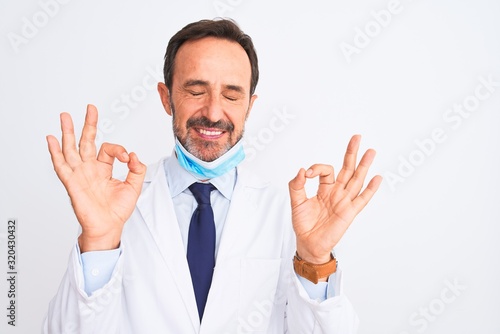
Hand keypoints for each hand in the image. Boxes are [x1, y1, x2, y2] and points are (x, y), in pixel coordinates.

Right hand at [46, 105, 145, 251]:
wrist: (109, 226)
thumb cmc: (118, 209)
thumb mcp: (134, 186)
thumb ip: (137, 169)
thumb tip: (134, 155)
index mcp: (103, 168)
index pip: (108, 149)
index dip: (119, 149)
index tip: (128, 158)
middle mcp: (90, 168)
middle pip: (86, 141)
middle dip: (88, 124)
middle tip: (90, 108)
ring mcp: (79, 174)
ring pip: (71, 148)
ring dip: (67, 132)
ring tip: (65, 116)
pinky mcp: (72, 182)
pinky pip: (61, 166)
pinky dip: (55, 152)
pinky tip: (51, 140)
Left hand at [289, 135, 381, 264]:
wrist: (308, 243)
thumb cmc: (303, 224)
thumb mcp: (296, 202)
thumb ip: (296, 185)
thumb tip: (302, 170)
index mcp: (325, 189)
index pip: (326, 171)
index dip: (316, 168)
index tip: (307, 174)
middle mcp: (337, 193)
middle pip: (347, 169)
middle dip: (352, 153)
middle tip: (357, 137)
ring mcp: (344, 201)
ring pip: (356, 180)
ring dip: (364, 166)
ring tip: (371, 151)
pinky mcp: (349, 212)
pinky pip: (362, 199)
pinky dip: (370, 189)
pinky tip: (377, 178)